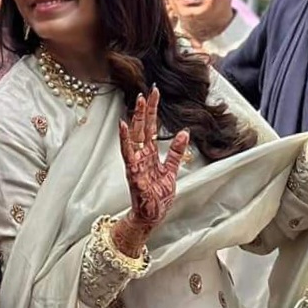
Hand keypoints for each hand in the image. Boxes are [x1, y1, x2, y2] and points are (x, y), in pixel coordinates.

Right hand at [118, 87, 187, 236]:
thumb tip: (184, 132)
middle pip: (143, 128)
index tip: (155, 94)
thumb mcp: (171, 171)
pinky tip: (123, 126)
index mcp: (150, 154)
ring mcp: (136, 162)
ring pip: (135, 136)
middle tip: (147, 91)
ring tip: (137, 102)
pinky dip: (125, 139)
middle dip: (145, 110)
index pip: (151, 128)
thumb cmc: (157, 196)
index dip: (153, 111)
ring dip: (136, 118)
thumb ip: (176, 152)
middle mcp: (142, 155)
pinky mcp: (133, 172)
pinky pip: (128, 153)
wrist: (150, 216)